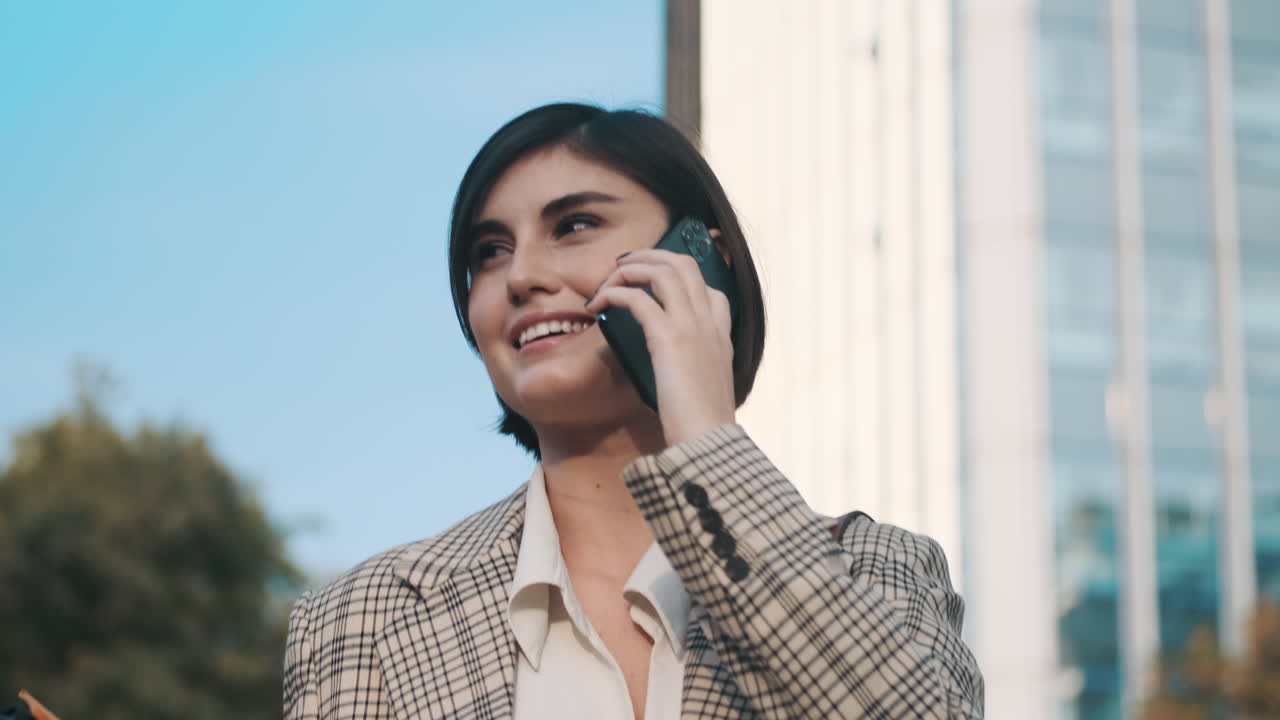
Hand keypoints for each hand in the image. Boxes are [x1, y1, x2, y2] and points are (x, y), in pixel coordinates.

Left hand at [585, 248, 735, 446]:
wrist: (708, 441)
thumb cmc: (702, 423)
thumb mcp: (705, 388)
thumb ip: (693, 369)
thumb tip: (672, 373)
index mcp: (722, 334)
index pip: (709, 287)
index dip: (679, 275)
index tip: (653, 281)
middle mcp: (710, 322)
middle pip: (683, 264)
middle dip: (650, 256)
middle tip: (622, 266)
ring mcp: (692, 326)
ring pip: (661, 270)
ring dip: (629, 270)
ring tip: (605, 284)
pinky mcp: (669, 338)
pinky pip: (637, 298)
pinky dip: (614, 294)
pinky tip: (598, 307)